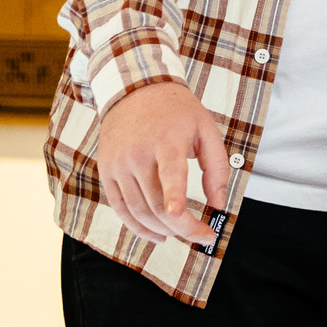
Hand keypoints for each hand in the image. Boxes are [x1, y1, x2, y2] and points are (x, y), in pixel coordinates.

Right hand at [94, 80, 227, 244]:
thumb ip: (216, 168)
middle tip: (203, 237)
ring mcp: (118, 164)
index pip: (169, 171)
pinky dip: (138, 227)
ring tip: (183, 236)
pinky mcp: (107, 172)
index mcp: (166, 139)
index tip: (178, 215)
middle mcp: (137, 153)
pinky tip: (157, 236)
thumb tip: (219, 205)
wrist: (134, 90)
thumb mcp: (206, 129)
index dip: (174, 195)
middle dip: (182, 228)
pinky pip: (120, 209)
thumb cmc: (176, 112)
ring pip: (138, 211)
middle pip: (156, 202)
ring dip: (163, 231)